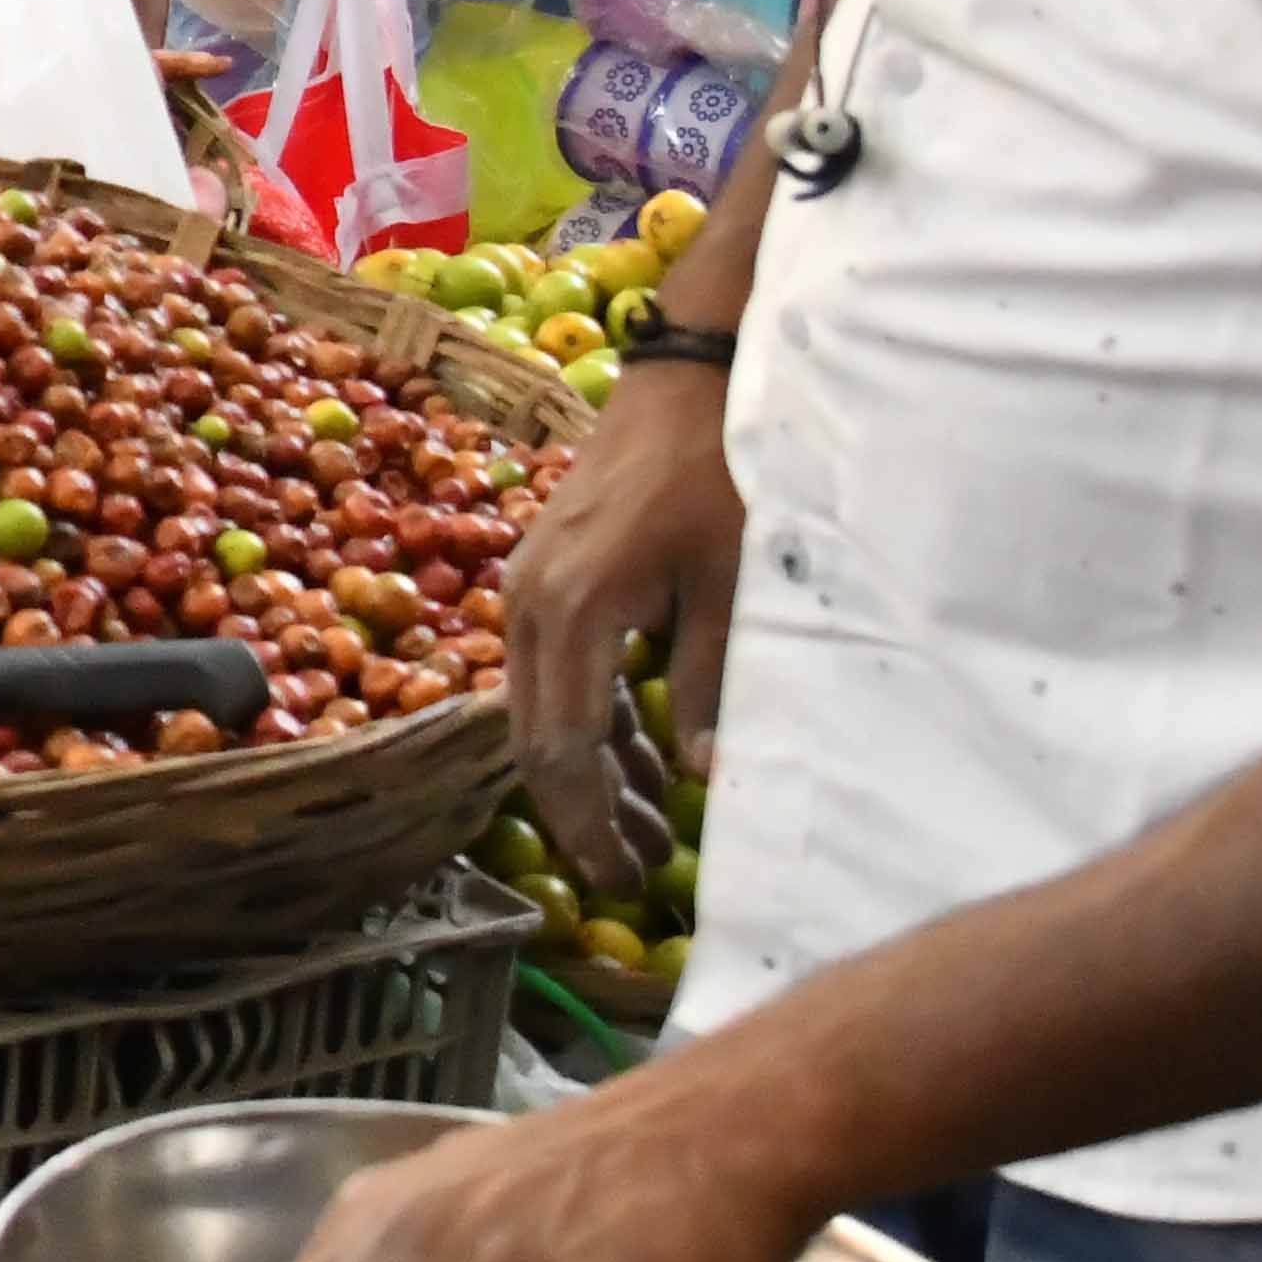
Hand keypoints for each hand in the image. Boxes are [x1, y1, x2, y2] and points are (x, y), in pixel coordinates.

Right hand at [514, 356, 740, 888]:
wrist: (686, 381)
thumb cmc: (719, 478)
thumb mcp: (731, 589)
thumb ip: (710, 685)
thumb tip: (706, 780)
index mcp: (575, 610)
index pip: (565, 747)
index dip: (588, 822)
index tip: (619, 880)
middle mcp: (531, 603)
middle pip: (537, 737)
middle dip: (584, 811)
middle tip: (634, 874)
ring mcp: (530, 587)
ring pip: (543, 708)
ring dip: (592, 772)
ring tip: (649, 831)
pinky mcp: (546, 576)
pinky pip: (557, 671)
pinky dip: (593, 720)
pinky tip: (644, 758)